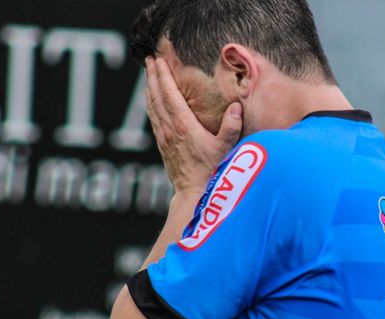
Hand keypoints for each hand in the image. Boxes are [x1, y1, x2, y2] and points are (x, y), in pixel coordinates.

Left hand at [144, 57, 242, 196]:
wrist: (193, 192)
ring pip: (152, 107)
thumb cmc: (212, 171)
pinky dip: (150, 104)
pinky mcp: (162, 144)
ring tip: (147, 73)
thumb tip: (237, 106)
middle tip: (149, 59)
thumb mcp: (226, 148)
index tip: (158, 61)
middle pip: (156, 97)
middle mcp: (170, 129)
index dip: (163, 76)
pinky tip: (150, 99)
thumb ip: (232, 126)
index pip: (169, 95)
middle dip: (152, 76)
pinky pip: (153, 118)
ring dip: (149, 88)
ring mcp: (164, 137)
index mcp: (184, 125)